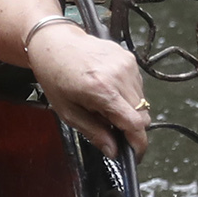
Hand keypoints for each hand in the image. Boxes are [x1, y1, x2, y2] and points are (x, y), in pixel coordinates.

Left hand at [26, 21, 149, 158]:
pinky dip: (127, 95)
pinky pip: (137, 86)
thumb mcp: (68, 111)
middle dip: (131, 128)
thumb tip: (113, 151)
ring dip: (128, 110)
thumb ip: (94, 132)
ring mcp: (127, 65)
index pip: (135, 123)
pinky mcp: (129, 58)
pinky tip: (108, 90)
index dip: (138, 143)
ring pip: (142, 101)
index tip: (135, 154)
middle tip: (111, 129)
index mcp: (102, 90)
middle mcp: (119, 75)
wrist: (54, 42)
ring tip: (104, 105)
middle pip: (142, 115)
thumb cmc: (55, 75)